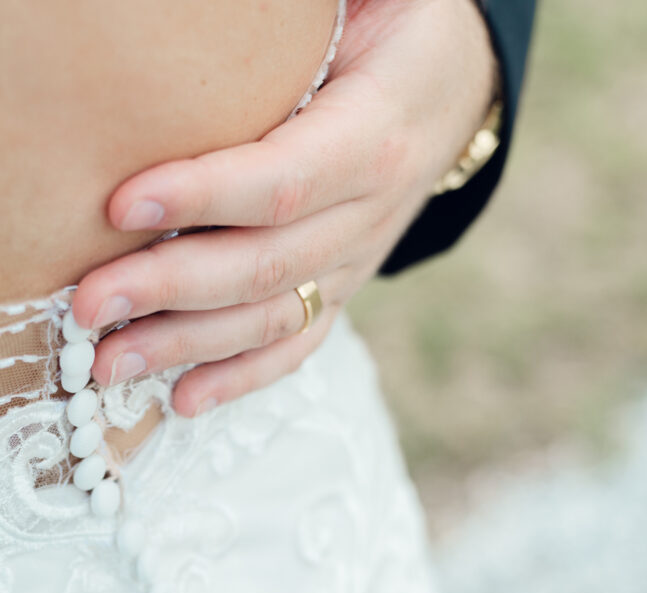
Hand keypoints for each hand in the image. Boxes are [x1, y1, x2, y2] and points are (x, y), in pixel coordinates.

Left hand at [73, 0, 497, 417]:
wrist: (451, 87)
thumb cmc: (392, 26)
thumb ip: (294, 20)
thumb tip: (197, 22)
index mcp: (377, 133)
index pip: (285, 179)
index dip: (204, 196)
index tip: (121, 204)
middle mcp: (372, 210)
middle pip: (268, 264)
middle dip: (174, 288)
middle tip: (93, 304)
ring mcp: (358, 258)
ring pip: (275, 316)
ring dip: (190, 344)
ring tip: (114, 362)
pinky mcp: (343, 285)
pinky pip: (297, 342)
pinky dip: (242, 376)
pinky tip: (184, 397)